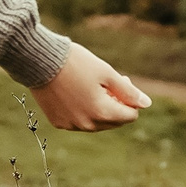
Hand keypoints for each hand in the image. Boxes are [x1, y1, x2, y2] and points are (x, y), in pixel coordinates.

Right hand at [30, 42, 152, 131]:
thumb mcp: (106, 73)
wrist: (39, 61)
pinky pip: (79, 121)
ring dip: (100, 108)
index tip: (121, 80)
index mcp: (102, 112)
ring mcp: (71, 125)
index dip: (130, 98)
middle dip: (117, 104)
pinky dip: (83, 110)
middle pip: (114, 122)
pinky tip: (75, 92)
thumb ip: (128, 91)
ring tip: (91, 86)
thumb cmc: (75, 63)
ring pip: (96, 123)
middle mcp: (87, 124)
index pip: (130, 115)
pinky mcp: (58, 122)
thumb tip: (146, 104)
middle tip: (108, 83)